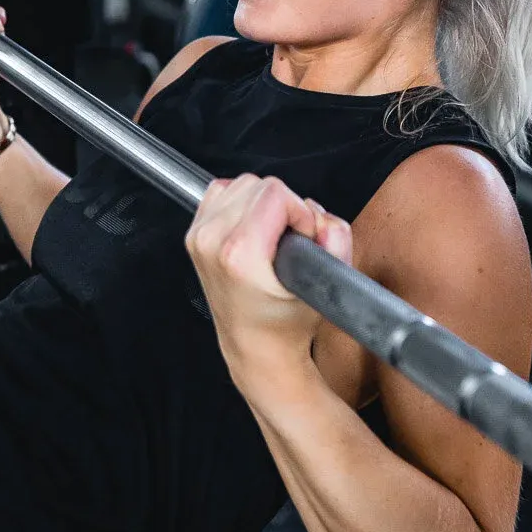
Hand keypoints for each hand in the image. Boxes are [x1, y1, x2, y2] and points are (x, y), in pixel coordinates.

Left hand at [184, 174, 353, 379]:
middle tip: (289, 239)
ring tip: (272, 235)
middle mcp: (212, 241)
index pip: (275, 192)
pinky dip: (243, 203)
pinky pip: (223, 192)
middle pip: (257, 184)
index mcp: (239, 253)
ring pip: (240, 184)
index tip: (302, 237)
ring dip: (262, 203)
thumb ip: (336, 240)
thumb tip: (320, 215)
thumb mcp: (325, 285)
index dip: (299, 211)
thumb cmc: (286, 323)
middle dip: (282, 206)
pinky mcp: (195, 233)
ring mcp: (199, 237)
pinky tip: (254, 228)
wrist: (256, 347)